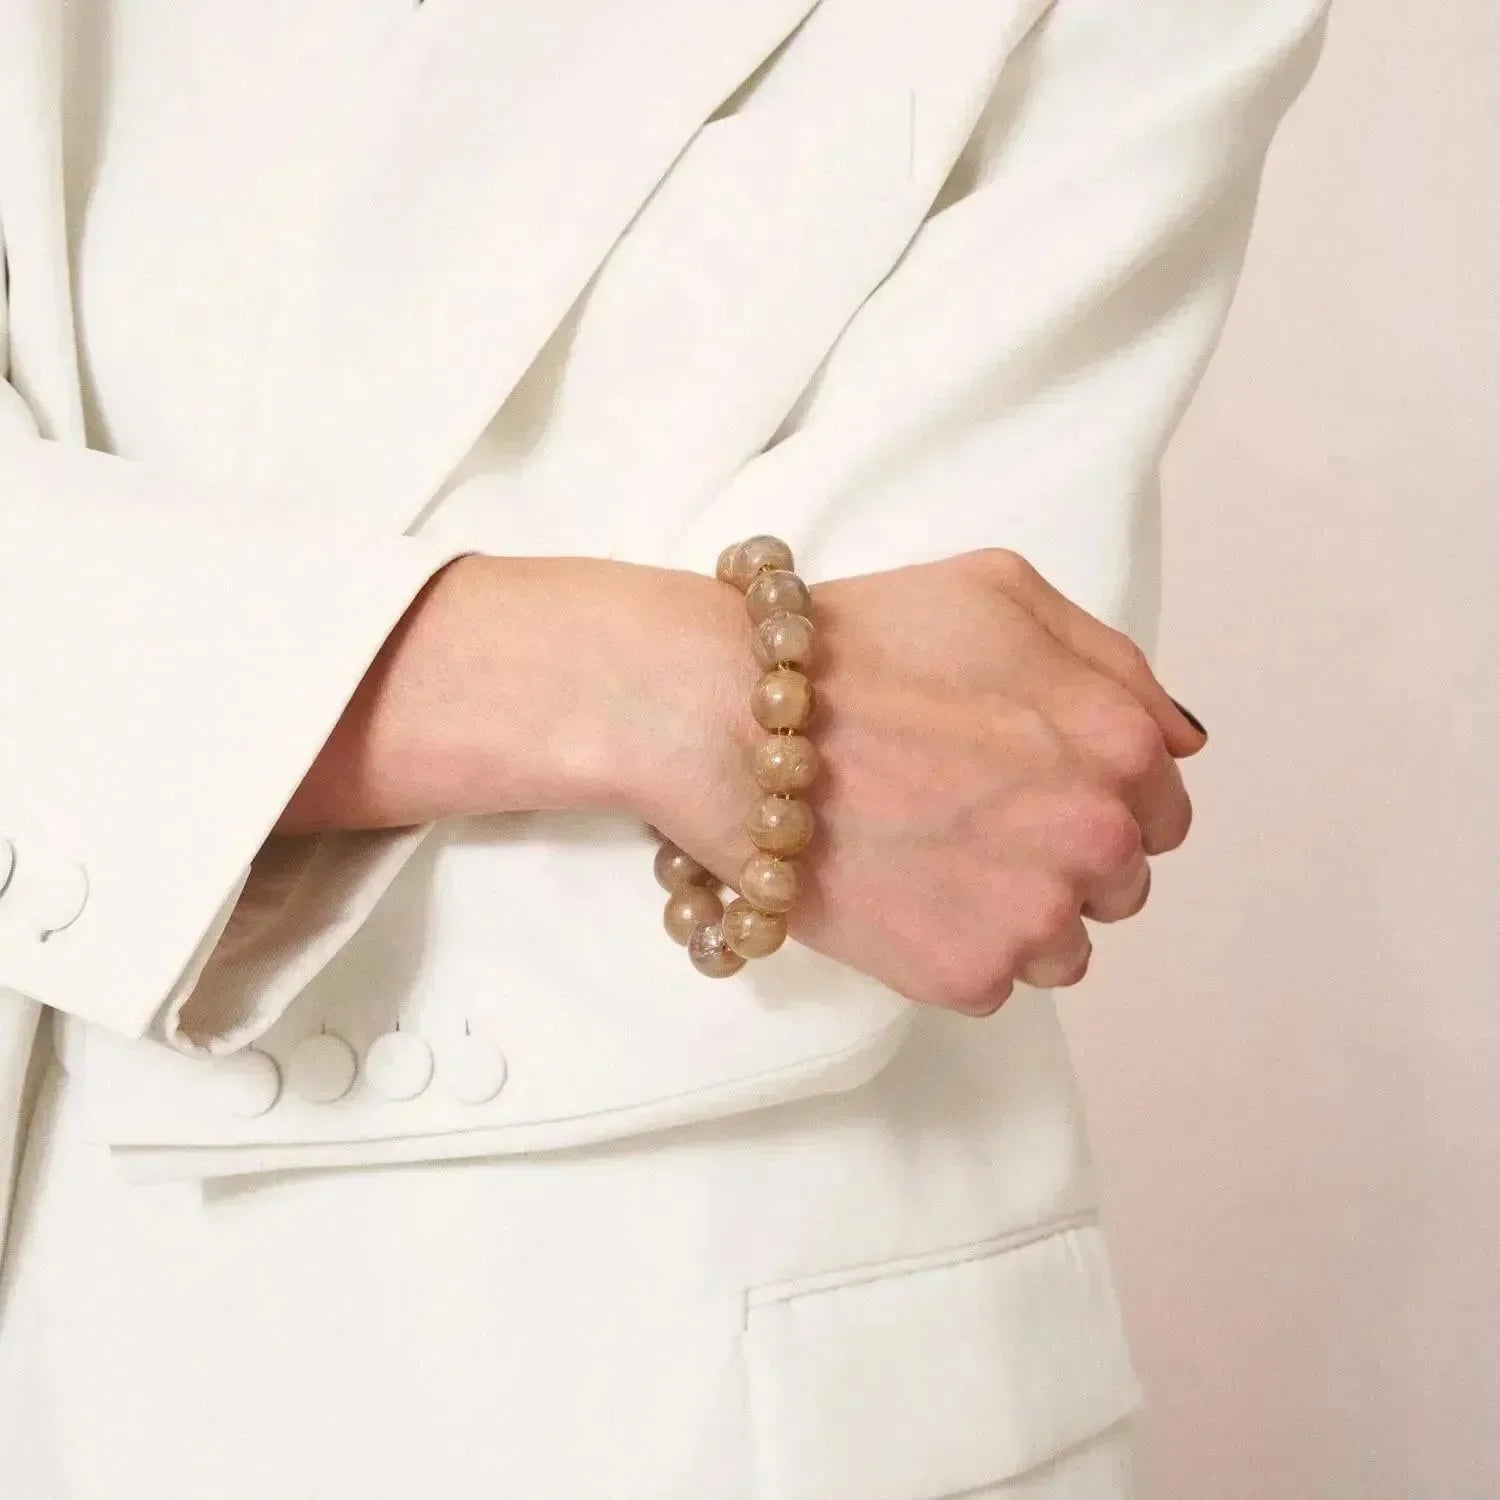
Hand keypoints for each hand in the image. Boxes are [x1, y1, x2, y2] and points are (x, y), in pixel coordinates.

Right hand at [642, 548, 1205, 1013]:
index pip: (1162, 812)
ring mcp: (1032, 916)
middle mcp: (1095, 837)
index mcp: (1120, 743)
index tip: (1029, 784)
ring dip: (1016, 915)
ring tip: (933, 862)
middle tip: (971, 819)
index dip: (1096, 796)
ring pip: (1063, 946)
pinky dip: (954, 948)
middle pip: (1119, 884)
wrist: (736, 719)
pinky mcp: (963, 974)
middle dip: (1060, 856)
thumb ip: (1114, 662)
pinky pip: (992, 981)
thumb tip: (1181, 742)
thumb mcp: (1002, 592)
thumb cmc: (864, 644)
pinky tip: (901, 893)